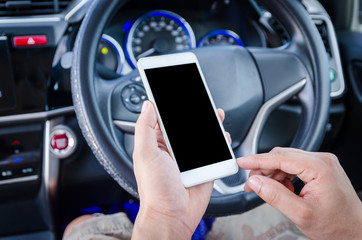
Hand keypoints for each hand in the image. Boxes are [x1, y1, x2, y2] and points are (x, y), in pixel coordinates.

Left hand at [132, 101, 227, 238]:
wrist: (173, 215)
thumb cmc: (155, 189)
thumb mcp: (144, 154)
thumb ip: (144, 128)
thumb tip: (148, 105)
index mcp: (157, 143)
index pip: (164, 118)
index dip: (170, 105)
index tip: (175, 92)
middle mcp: (174, 149)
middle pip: (185, 125)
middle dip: (194, 112)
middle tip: (201, 99)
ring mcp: (190, 158)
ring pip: (201, 135)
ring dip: (209, 124)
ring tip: (214, 113)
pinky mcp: (204, 166)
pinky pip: (214, 150)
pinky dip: (220, 141)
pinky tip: (222, 135)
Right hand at [238, 147, 361, 239]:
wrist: (354, 231)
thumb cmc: (336, 225)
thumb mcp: (301, 214)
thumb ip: (275, 195)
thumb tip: (255, 181)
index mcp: (319, 167)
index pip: (280, 158)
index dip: (257, 160)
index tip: (241, 163)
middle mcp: (322, 160)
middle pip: (282, 156)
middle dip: (263, 168)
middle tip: (252, 184)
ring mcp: (322, 163)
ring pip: (286, 160)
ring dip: (272, 173)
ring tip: (265, 189)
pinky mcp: (320, 168)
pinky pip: (294, 165)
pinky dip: (282, 175)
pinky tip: (280, 188)